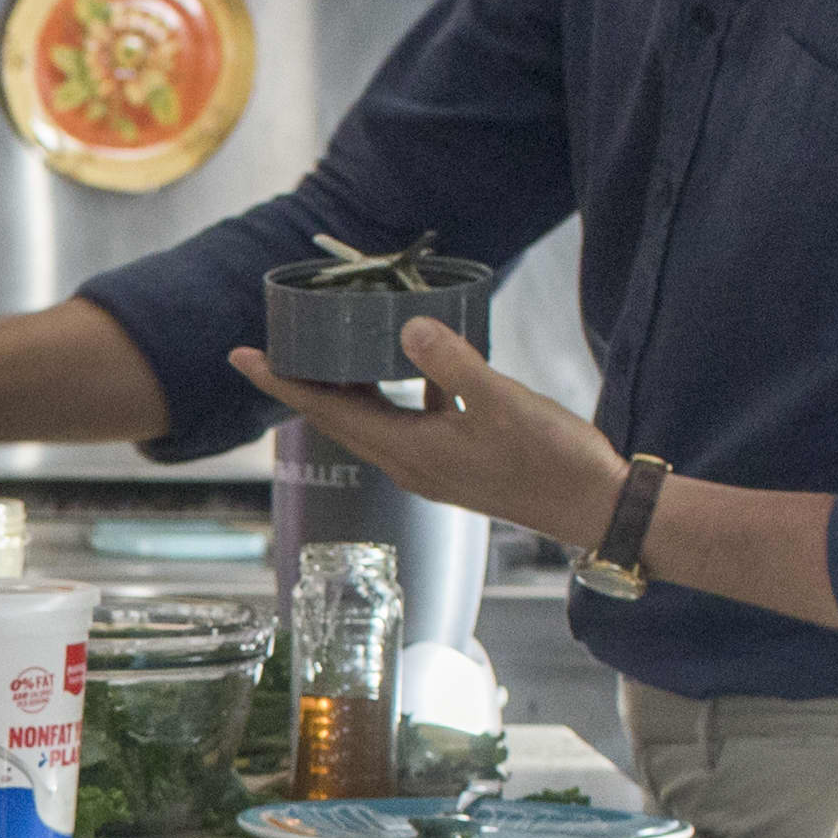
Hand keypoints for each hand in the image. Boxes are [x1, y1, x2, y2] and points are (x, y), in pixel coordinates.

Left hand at [224, 321, 623, 547]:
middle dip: (303, 381)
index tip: (242, 356)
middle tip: (274, 342)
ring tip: (332, 345)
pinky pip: (411, 419)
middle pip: (339, 416)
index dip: (283, 383)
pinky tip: (420, 359)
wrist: (595, 508)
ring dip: (350, 383)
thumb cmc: (553, 461)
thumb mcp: (504, 403)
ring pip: (374, 418)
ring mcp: (432, 465)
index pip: (328, 411)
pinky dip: (402, 390)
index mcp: (409, 452)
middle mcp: (410, 463)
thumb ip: (454, 365)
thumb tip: (408, 329)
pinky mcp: (457, 461)